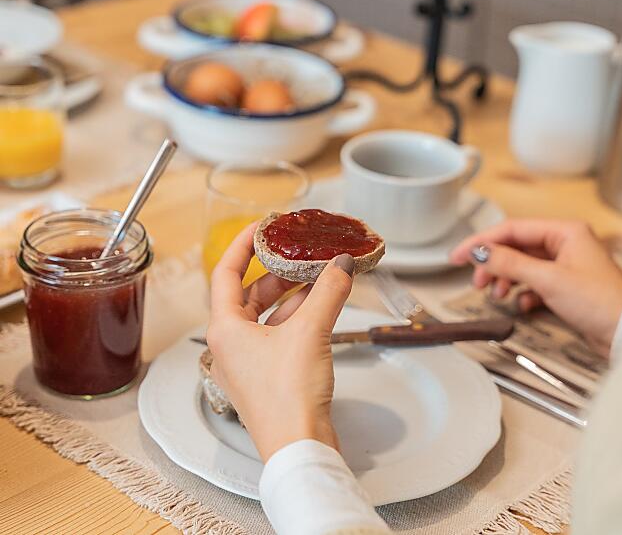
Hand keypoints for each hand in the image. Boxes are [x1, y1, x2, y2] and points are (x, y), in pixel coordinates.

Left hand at [206, 223, 354, 461]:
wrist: (299, 448)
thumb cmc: (287, 398)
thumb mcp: (310, 333)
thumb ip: (328, 292)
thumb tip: (343, 264)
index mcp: (225, 328)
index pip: (226, 273)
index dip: (242, 245)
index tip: (261, 227)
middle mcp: (230, 344)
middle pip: (249, 294)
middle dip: (276, 272)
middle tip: (299, 254)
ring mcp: (248, 363)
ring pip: (266, 316)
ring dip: (291, 296)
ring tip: (318, 278)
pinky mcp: (267, 377)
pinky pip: (279, 336)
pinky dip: (298, 319)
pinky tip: (321, 309)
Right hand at [450, 219, 621, 357]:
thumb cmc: (598, 301)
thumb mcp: (547, 279)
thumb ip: (508, 263)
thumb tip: (478, 252)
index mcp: (564, 231)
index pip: (511, 230)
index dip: (481, 242)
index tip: (458, 256)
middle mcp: (564, 244)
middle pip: (514, 248)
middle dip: (493, 265)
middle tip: (477, 282)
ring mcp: (565, 266)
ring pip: (522, 267)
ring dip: (505, 280)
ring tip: (498, 295)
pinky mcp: (565, 287)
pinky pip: (533, 284)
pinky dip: (523, 294)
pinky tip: (523, 305)